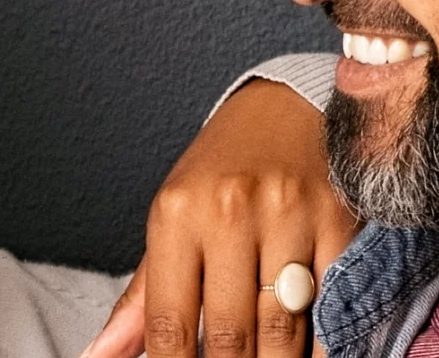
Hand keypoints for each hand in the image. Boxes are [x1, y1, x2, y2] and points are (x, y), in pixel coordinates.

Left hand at [80, 79, 358, 357]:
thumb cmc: (220, 172)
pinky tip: (308, 353)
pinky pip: (333, 305)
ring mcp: (288, 214)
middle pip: (230, 335)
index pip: (170, 322)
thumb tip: (100, 356)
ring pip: (283, 329)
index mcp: (176, 214)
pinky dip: (322, 343)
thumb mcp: (171, 221)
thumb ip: (142, 298)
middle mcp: (229, 211)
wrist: (287, 106)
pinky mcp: (339, 220)